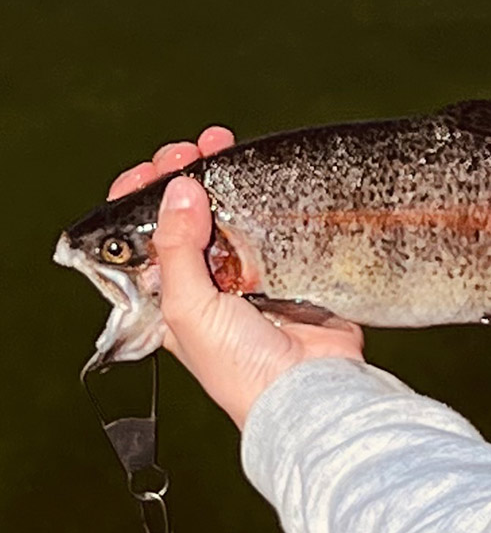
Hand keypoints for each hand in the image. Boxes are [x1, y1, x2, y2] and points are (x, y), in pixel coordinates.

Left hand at [108, 129, 364, 428]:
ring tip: (223, 144)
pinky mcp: (288, 264)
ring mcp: (248, 270)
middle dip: (182, 175)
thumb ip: (177, 249)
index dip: (139, 197)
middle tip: (191, 151)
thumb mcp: (188, 309)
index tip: (151, 168)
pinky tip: (263, 170)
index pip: (140, 236)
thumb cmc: (239, 368)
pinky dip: (267, 193)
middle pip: (184, 213)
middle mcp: (204, 279)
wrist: (308, 387)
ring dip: (223, 173)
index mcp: (167, 294)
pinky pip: (274, 219)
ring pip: (227, 208)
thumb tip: (178, 190)